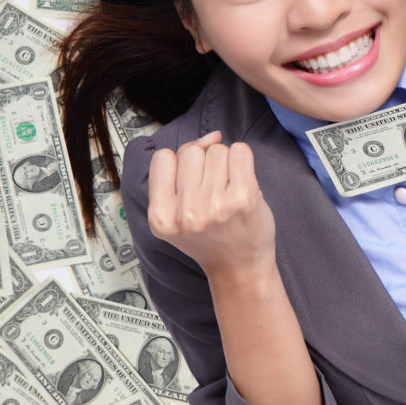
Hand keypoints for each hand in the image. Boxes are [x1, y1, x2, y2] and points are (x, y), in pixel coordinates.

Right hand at [148, 130, 276, 280]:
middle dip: (203, 163)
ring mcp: (215, 205)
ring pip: (217, 149)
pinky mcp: (243, 198)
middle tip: (212, 191)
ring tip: (227, 191)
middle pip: (191, 151)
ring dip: (225, 163)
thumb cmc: (210, 238)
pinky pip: (240, 151)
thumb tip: (211, 136)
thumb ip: (180, 172)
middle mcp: (186, 213)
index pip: (163, 158)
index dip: (179, 165)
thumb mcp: (176, 213)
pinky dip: (243, 160)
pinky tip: (242, 184)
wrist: (239, 268)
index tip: (190, 184)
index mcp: (161, 217)